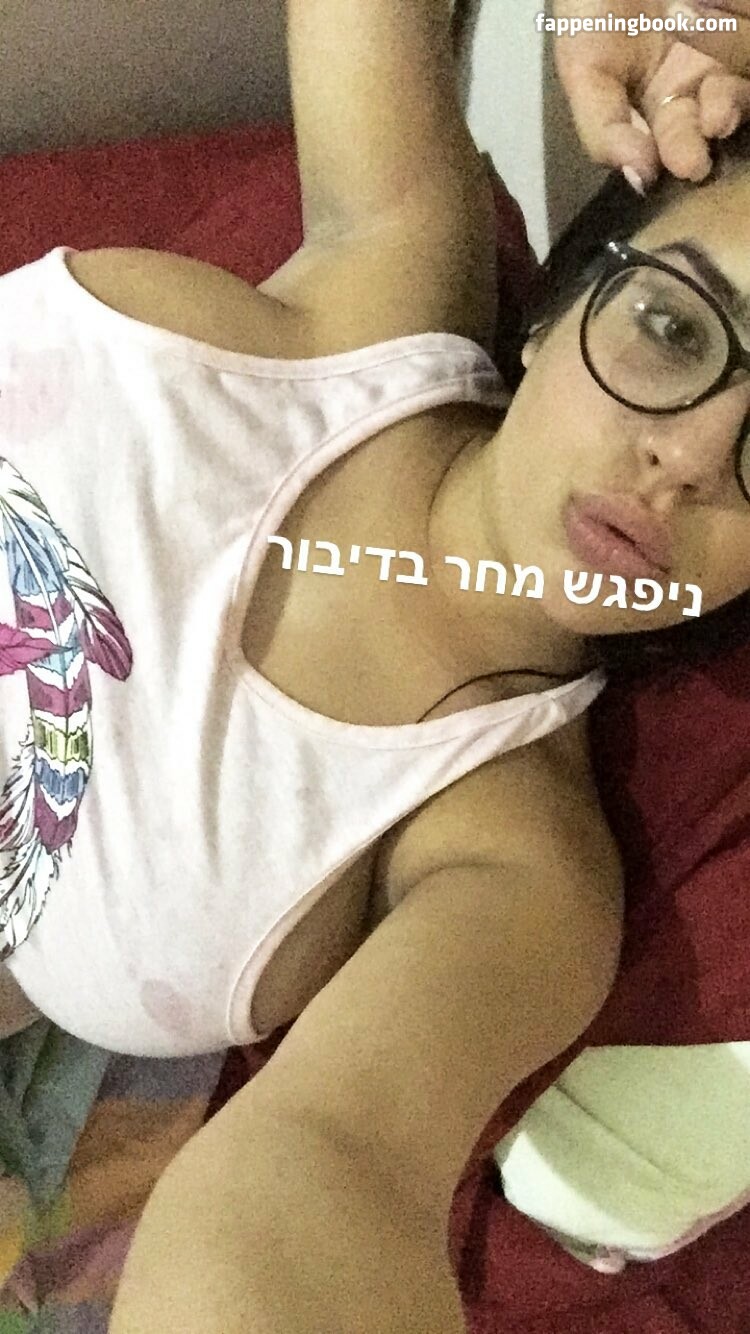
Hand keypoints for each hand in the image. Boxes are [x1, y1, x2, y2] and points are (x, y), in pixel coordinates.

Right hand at [553, 0, 749, 188]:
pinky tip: (718, 15)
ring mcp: (732, 44)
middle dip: (719, 120)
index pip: (678, 142)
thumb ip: (602, 129)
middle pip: (723, 113)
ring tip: (718, 87)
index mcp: (661, 105)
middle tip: (712, 120)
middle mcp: (704, 79)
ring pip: (746, 83)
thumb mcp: (582, 68)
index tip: (686, 163)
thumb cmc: (591, 4)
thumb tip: (639, 180)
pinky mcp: (746, 16)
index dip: (682, 153)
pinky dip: (741, 31)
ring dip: (736, 92)